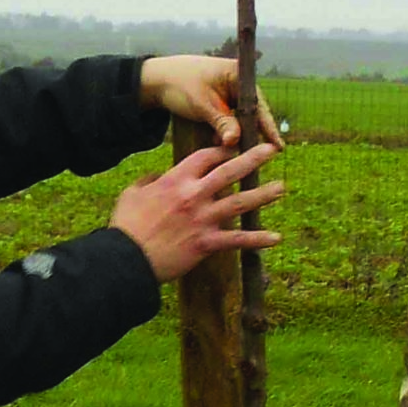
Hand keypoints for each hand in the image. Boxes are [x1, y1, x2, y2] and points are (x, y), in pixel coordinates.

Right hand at [111, 142, 285, 280]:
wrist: (126, 258)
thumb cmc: (126, 226)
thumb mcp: (132, 193)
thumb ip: (149, 181)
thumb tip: (157, 177)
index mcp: (176, 180)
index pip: (206, 157)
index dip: (223, 150)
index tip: (235, 148)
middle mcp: (193, 195)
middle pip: (229, 172)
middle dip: (253, 159)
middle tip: (272, 151)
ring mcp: (202, 219)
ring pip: (240, 203)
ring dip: (263, 195)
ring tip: (281, 188)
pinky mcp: (206, 243)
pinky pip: (237, 240)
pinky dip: (257, 239)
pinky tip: (275, 238)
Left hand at [139, 55, 286, 150]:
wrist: (155, 80)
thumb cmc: (179, 85)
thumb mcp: (202, 105)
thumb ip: (221, 122)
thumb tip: (236, 142)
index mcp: (237, 74)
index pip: (258, 104)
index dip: (268, 127)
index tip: (277, 146)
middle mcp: (237, 82)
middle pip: (253, 113)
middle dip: (254, 134)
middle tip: (265, 155)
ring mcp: (229, 92)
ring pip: (241, 118)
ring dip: (239, 134)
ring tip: (242, 153)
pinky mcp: (220, 101)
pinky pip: (231, 119)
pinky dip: (228, 131)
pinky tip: (225, 145)